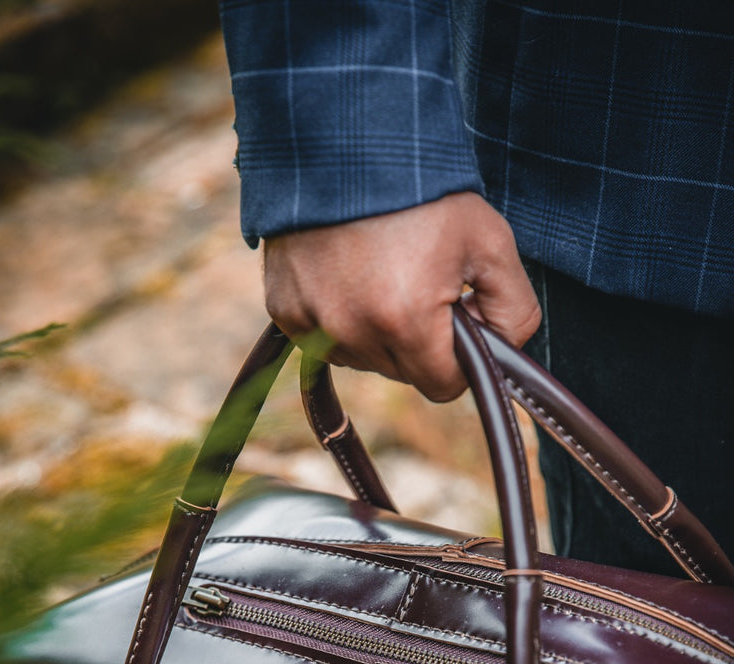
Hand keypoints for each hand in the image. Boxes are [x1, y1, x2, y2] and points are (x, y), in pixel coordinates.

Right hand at [263, 192, 540, 402]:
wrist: (343, 140)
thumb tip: (502, 354)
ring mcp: (312, 324)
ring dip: (378, 332)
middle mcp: (353, 332)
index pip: (443, 387)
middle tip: (421, 281)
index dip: (460, 358)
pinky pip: (324, 341)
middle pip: (403, 373)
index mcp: (407, 321)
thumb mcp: (491, 242)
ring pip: (363, 360)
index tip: (459, 314)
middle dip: (420, 341)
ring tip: (382, 272)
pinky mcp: (284, 312)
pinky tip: (347, 272)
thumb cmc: (424, 192)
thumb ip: (514, 311)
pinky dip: (340, 318)